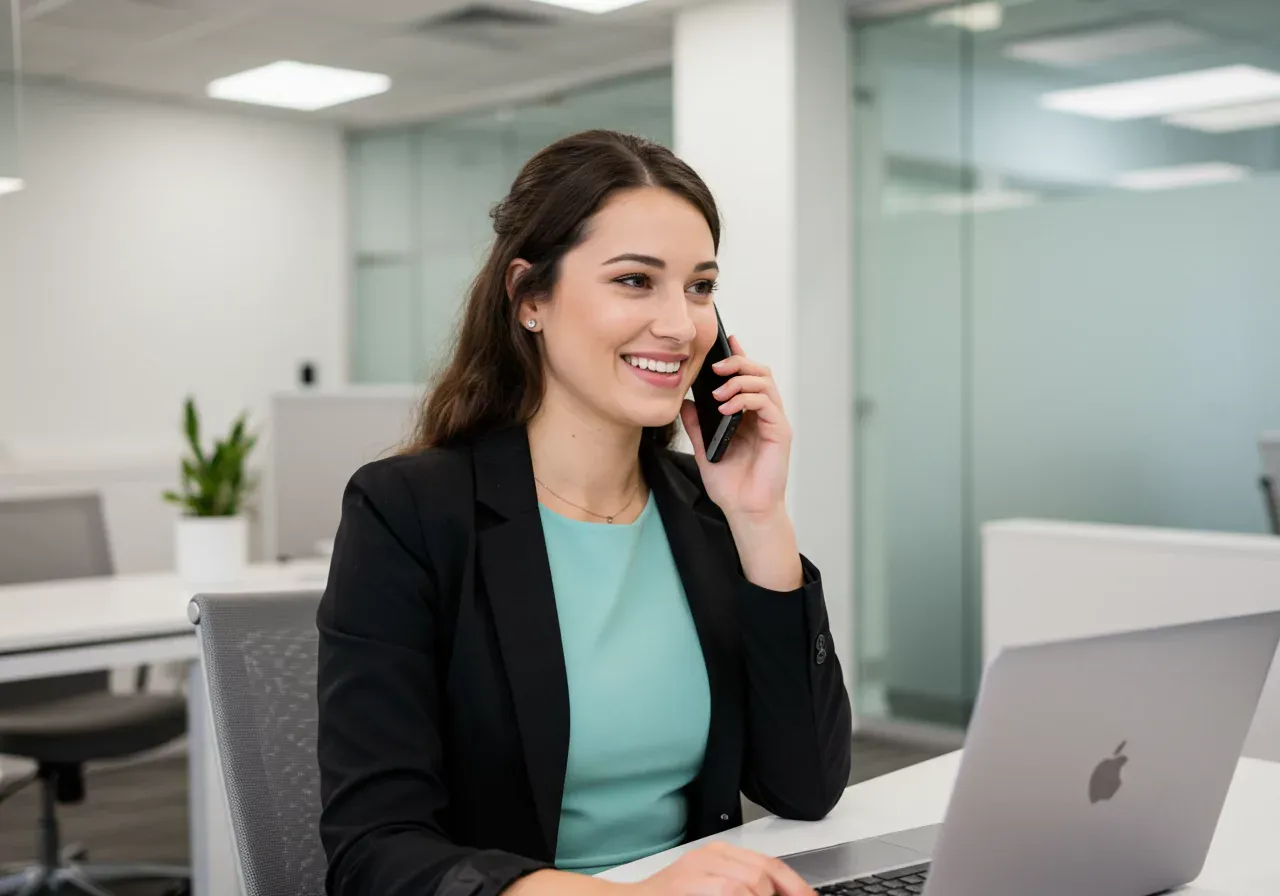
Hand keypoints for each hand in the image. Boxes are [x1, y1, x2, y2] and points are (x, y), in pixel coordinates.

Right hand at [628, 842, 814, 895]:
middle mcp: (710, 855)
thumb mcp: (709, 888)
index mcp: (720, 854)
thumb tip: (777, 894)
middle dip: (785, 893)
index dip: (795, 885)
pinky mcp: (686, 884)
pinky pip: (730, 888)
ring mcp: (697, 868)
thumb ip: (740, 887)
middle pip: (764, 871)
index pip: (770, 864)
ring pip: (751, 881)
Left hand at [681, 335, 790, 520]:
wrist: (744, 510)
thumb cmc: (730, 483)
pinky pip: (767, 404)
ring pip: (765, 382)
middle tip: (715, 366)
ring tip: (717, 392)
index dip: (738, 356)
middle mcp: (765, 414)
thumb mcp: (704, 448)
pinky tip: (727, 407)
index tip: (725, 339)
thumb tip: (684, 401)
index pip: (747, 377)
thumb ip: (696, 425)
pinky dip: (746, 399)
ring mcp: (774, 422)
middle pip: (759, 372)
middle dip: (737, 362)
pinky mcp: (780, 433)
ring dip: (740, 380)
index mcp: (749, 414)